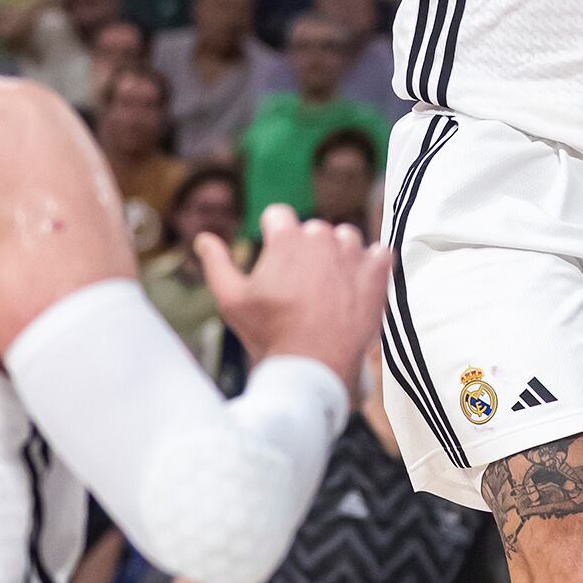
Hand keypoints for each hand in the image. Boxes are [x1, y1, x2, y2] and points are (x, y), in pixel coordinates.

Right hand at [200, 204, 388, 389]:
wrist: (313, 368)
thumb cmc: (269, 333)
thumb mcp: (231, 299)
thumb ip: (216, 263)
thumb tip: (203, 238)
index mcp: (286, 237)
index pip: (278, 215)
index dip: (273, 237)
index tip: (276, 262)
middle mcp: (321, 236)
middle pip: (312, 230)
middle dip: (305, 252)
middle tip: (300, 288)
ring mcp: (352, 252)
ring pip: (345, 239)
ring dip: (338, 256)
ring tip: (329, 291)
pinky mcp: (378, 272)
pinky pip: (380, 254)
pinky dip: (371, 267)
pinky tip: (358, 288)